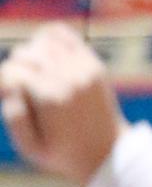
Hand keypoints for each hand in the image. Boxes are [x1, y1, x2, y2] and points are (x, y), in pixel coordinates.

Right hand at [0, 23, 125, 186]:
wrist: (106, 152)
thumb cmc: (62, 153)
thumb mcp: (30, 147)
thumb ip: (14, 116)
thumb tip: (7, 82)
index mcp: (51, 99)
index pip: (10, 71)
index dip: (4, 84)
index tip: (13, 98)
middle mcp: (69, 79)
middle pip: (24, 54)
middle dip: (16, 70)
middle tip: (24, 91)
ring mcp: (83, 68)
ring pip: (40, 41)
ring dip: (31, 54)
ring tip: (34, 74)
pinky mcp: (92, 63)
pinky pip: (62, 34)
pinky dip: (47, 38)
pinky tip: (44, 55)